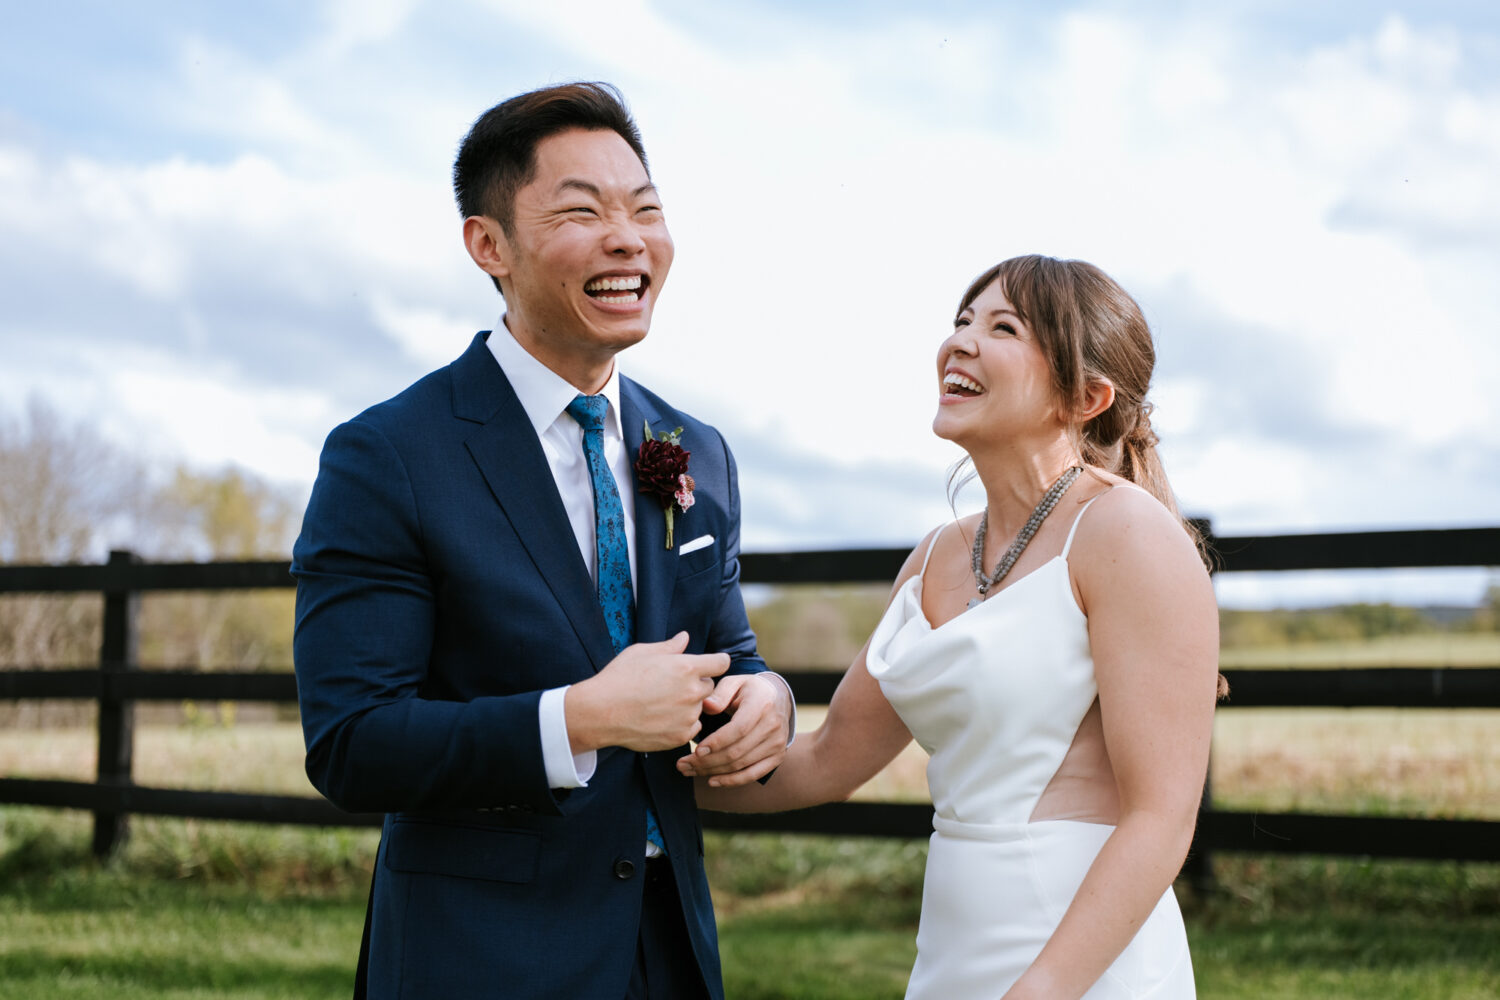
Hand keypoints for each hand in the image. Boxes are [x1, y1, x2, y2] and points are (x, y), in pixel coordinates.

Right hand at [565, 632, 728, 752]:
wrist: (600, 712)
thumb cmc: (618, 678)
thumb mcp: (641, 653)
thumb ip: (669, 647)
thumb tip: (685, 637)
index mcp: (686, 667)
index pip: (721, 663)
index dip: (715, 662)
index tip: (710, 665)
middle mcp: (692, 692)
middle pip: (710, 686)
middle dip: (696, 684)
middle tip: (671, 685)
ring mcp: (687, 716)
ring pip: (699, 708)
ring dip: (688, 705)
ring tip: (661, 704)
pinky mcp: (680, 736)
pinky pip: (692, 727)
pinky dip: (682, 724)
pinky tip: (661, 718)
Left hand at [675, 673, 790, 785]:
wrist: (778, 698)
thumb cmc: (748, 690)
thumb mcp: (734, 682)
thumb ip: (720, 693)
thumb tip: (707, 706)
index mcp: (762, 704)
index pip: (739, 729)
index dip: (717, 742)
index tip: (696, 750)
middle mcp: (773, 726)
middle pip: (737, 751)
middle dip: (707, 761)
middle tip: (683, 764)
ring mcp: (777, 744)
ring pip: (741, 765)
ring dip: (712, 771)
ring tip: (689, 770)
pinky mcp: (777, 757)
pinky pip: (753, 774)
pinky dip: (731, 781)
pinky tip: (712, 781)